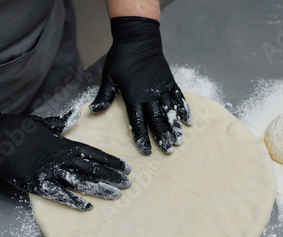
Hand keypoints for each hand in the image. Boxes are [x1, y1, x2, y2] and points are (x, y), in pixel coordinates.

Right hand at [0, 108, 131, 210]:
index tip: (126, 168)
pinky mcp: (36, 183)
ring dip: (99, 189)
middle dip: (112, 177)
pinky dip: (73, 200)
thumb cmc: (19, 128)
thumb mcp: (44, 123)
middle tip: (128, 184)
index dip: (112, 162)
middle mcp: (61, 158)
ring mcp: (49, 171)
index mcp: (64, 144)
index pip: (95, 154)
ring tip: (116, 195)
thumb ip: (63, 122)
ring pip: (80, 182)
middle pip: (93, 169)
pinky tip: (87, 206)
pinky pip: (58, 194)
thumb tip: (77, 114)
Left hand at [90, 17, 192, 154]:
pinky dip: (184, 109)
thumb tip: (93, 111)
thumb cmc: (122, 57)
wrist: (139, 38)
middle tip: (167, 151)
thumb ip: (104, 96)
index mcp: (133, 97)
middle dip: (161, 137)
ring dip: (174, 127)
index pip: (137, 122)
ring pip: (169, 112)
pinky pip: (179, 98)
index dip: (142, 138)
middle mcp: (149, 95)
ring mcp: (161, 88)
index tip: (146, 151)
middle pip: (156, 120)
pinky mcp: (169, 81)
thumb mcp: (109, 77)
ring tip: (179, 141)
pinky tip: (188, 121)